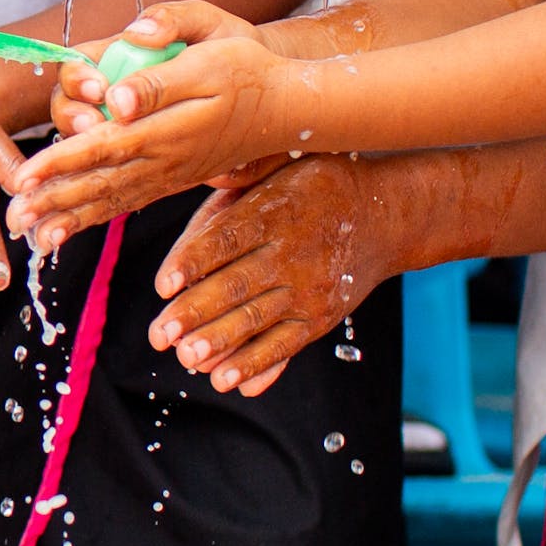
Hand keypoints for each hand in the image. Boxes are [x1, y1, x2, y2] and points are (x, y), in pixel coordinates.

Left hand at [8, 2, 307, 249]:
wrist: (290, 106)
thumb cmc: (249, 70)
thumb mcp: (213, 53)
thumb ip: (162, 78)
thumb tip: (118, 99)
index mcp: (168, 127)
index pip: (104, 147)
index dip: (61, 162)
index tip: (24, 177)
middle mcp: (165, 158)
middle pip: (99, 182)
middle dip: (52, 200)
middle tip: (12, 220)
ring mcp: (169, 173)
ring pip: (111, 199)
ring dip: (68, 217)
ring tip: (32, 237)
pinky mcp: (172, 179)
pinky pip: (127, 202)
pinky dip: (95, 218)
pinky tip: (67, 231)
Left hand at [147, 152, 429, 396]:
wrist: (386, 216)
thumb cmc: (314, 187)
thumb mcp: (282, 165)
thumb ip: (241, 177)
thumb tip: (208, 172)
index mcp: (273, 211)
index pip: (227, 239)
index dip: (193, 262)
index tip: (163, 285)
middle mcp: (291, 254)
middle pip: (237, 285)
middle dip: (195, 312)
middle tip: (159, 334)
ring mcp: (308, 290)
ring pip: (257, 320)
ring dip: (220, 343)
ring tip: (187, 359)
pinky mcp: (320, 319)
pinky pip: (286, 345)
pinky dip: (257, 365)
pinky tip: (226, 381)